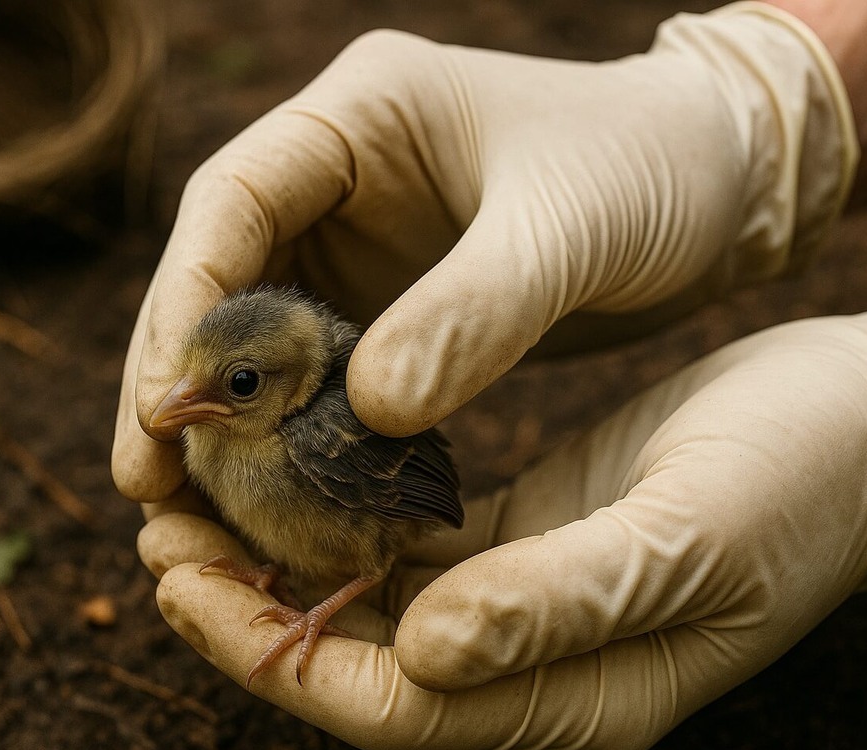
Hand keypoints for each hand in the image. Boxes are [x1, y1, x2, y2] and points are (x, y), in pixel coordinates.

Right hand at [113, 2, 856, 505]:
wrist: (718, 185)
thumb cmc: (653, 169)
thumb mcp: (570, 228)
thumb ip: (475, 310)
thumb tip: (368, 412)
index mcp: (364, 114)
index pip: (234, 200)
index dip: (184, 303)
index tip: (162, 405)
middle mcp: (341, 174)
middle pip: (221, 279)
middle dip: (181, 380)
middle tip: (147, 487)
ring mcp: (362, 242)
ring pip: (257, 338)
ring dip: (224, 423)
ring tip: (189, 516)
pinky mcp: (394, 305)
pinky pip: (319, 377)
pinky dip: (295, 438)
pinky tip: (278, 502)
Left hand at [138, 293, 866, 749]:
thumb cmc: (804, 477)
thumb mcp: (694, 537)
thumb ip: (562, 602)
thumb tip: (418, 650)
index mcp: (583, 693)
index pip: (395, 709)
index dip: (279, 658)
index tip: (185, 584)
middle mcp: (547, 664)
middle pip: (367, 671)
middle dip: (255, 616)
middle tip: (160, 540)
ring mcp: (540, 603)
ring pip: (381, 610)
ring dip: (288, 566)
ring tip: (199, 506)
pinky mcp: (541, 538)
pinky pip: (422, 550)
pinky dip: (350, 524)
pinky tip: (296, 476)